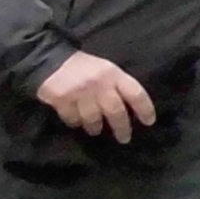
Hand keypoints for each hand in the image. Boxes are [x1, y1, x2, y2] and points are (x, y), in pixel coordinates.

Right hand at [36, 51, 153, 140]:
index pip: (136, 93)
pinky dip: (76, 122)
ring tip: (96, 130)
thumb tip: (131, 108)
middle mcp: (100, 84)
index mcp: (114, 74)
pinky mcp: (62, 99)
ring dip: (96, 127)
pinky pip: (73, 119)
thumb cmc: (83, 67)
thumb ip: (117, 85)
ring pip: (94, 118)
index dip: (145, 109)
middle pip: (116, 111)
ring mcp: (80, 92)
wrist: (50, 60)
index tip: (149, 122)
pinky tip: (77, 121)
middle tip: (124, 138)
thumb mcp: (106, 69)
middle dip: (122, 128)